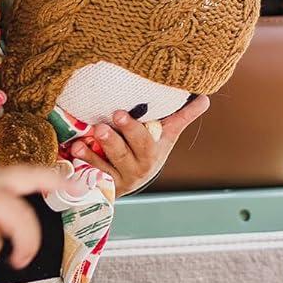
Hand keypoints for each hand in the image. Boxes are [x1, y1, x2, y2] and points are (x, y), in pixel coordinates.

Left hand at [68, 95, 210, 193]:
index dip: (132, 129)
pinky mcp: (105, 184)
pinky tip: (76, 148)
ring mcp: (120, 177)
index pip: (145, 140)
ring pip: (108, 165)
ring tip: (89, 135)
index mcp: (154, 152)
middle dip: (113, 139)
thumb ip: (183, 116)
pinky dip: (84, 161)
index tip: (118, 113)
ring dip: (97, 150)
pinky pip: (93, 173)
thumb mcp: (167, 134)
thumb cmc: (151, 148)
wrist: (133, 179)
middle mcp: (138, 167)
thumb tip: (206, 99)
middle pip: (126, 153)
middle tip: (103, 124)